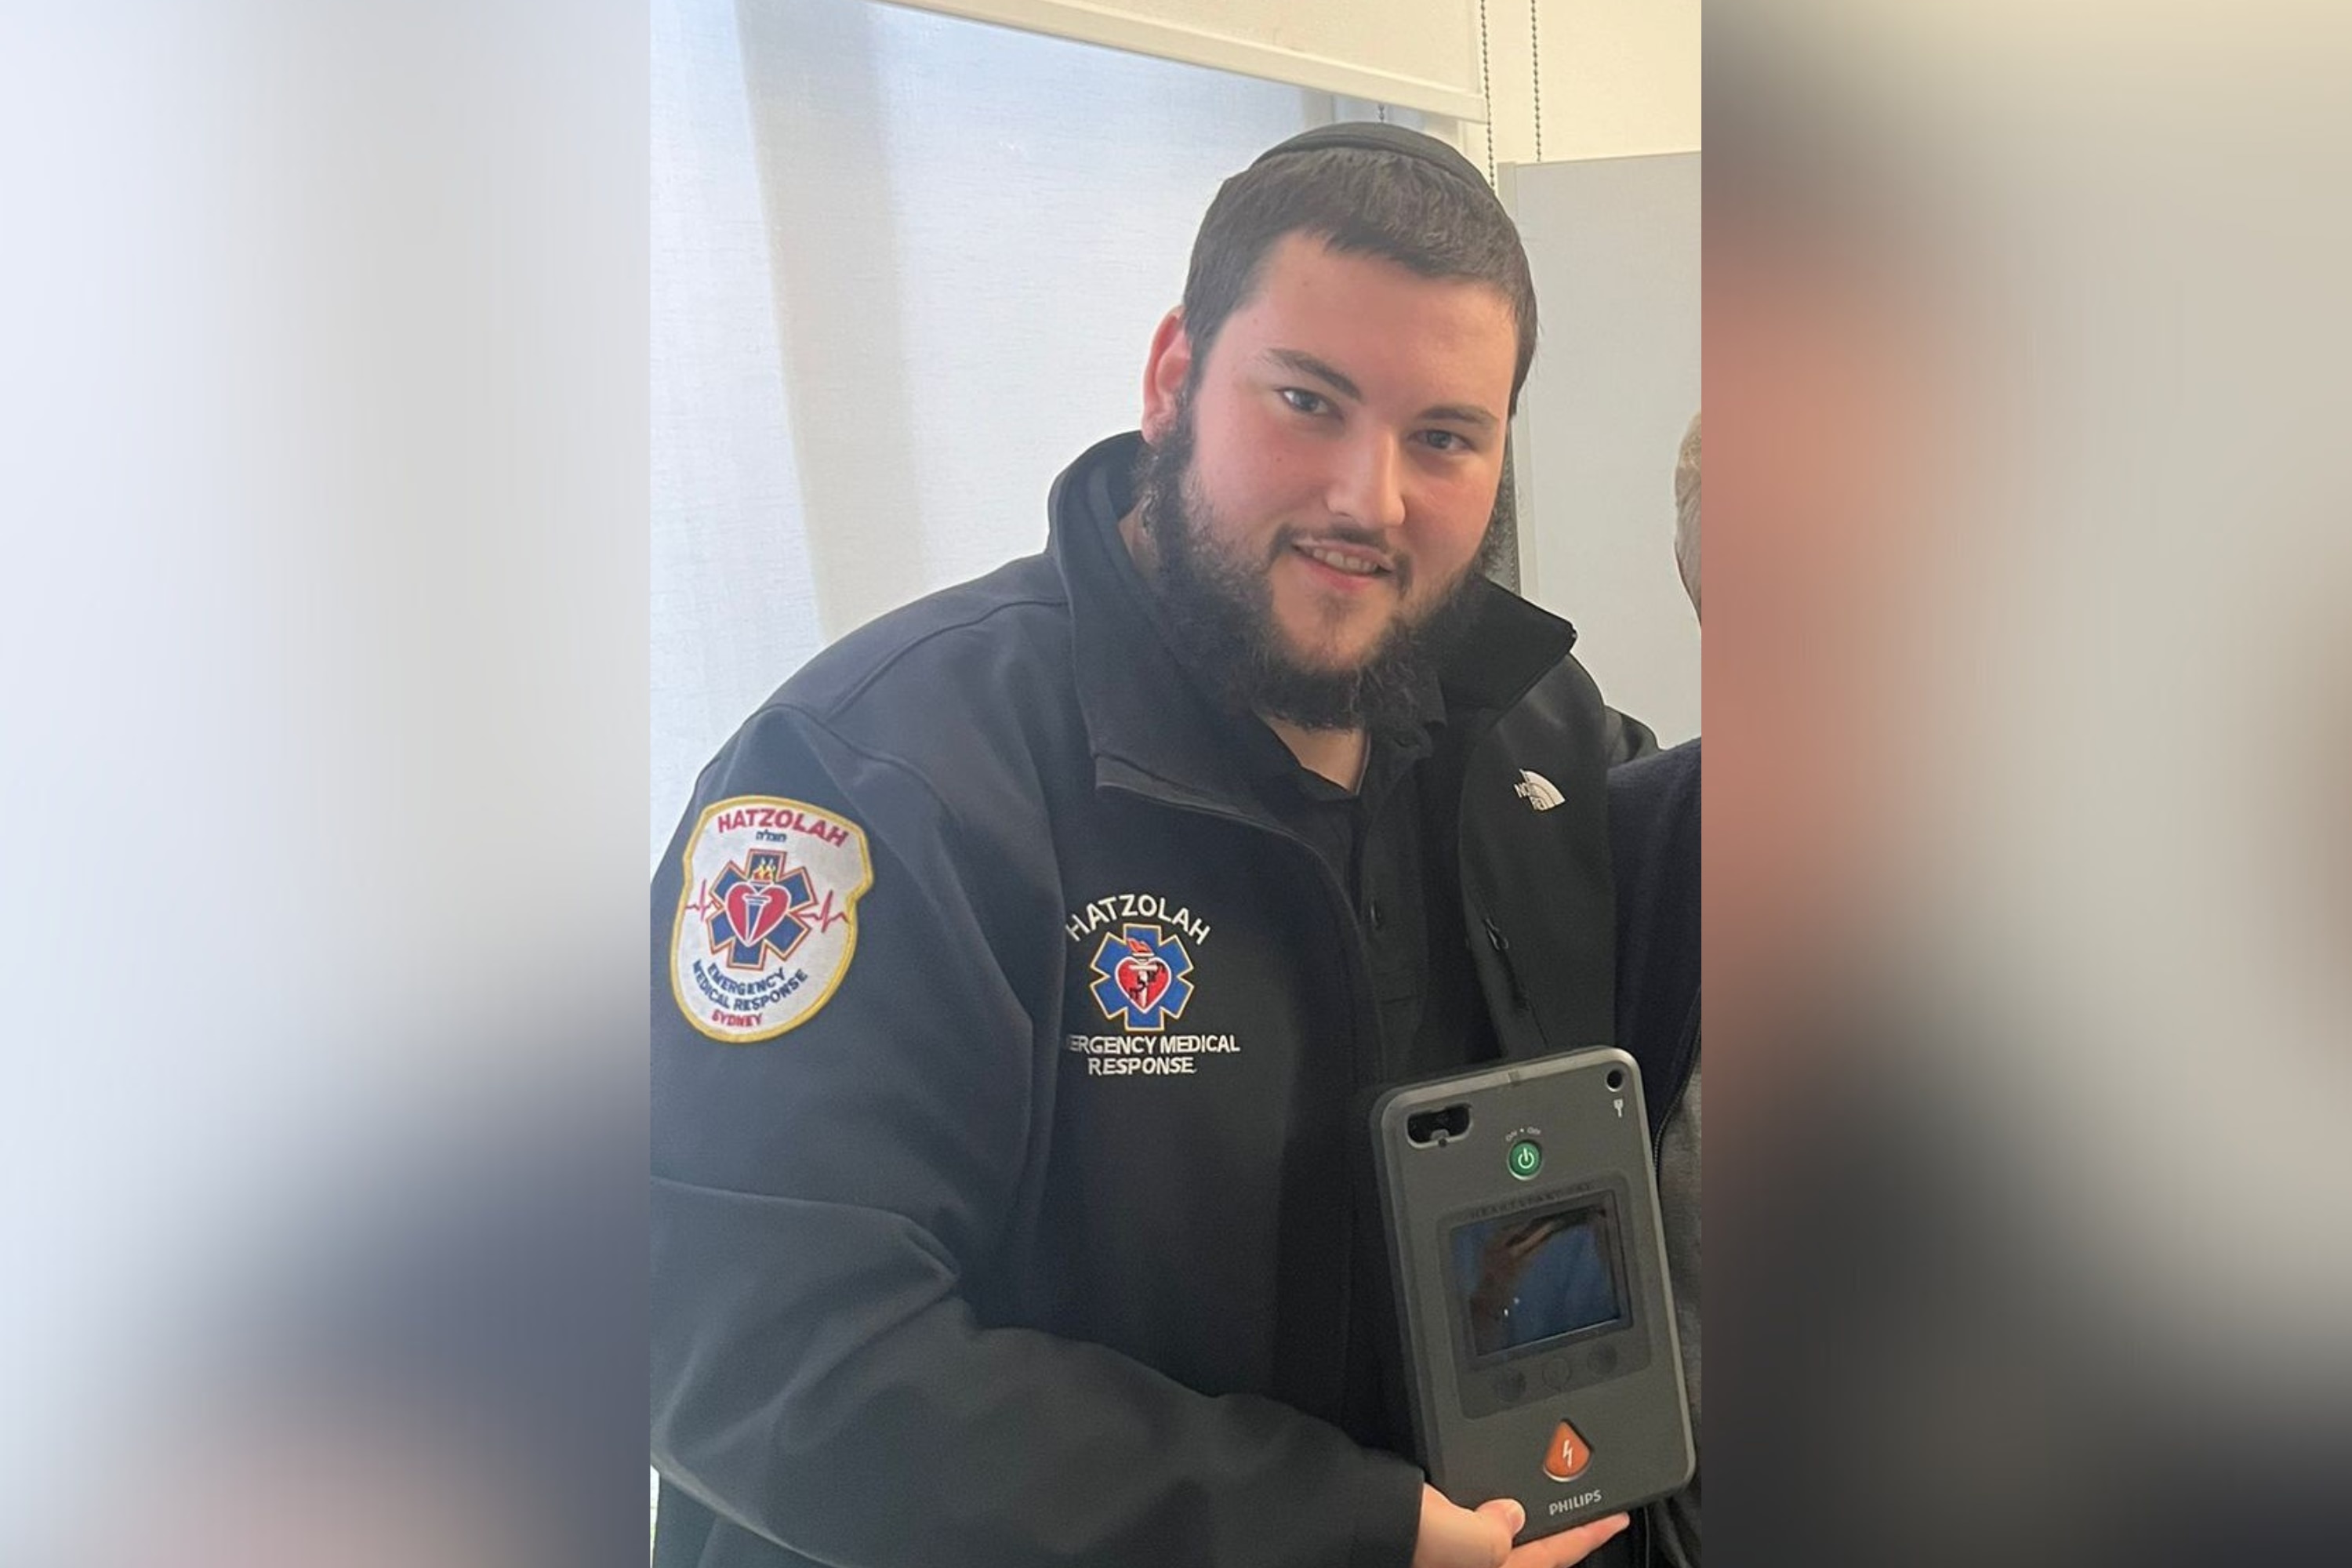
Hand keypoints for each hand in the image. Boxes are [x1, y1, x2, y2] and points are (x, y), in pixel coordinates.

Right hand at [1411, 1484, 1629, 1567]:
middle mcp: (1469, 1565)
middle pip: (1523, 1552)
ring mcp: (1446, 1555)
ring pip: (1496, 1538)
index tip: (1617, 1517)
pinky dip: (1482, 1509)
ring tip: (1538, 1493)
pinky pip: (1468, 1526)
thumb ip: (1495, 1531)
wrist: (1339, 1525)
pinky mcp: (1423, 1540)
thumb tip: (1509, 1516)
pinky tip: (1481, 1493)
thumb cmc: (1390, 1538)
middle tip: (1583, 1504)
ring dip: (1518, 1518)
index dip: (1587, 1536)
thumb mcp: (1460, 1540)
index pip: (1550, 1556)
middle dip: (1552, 1529)